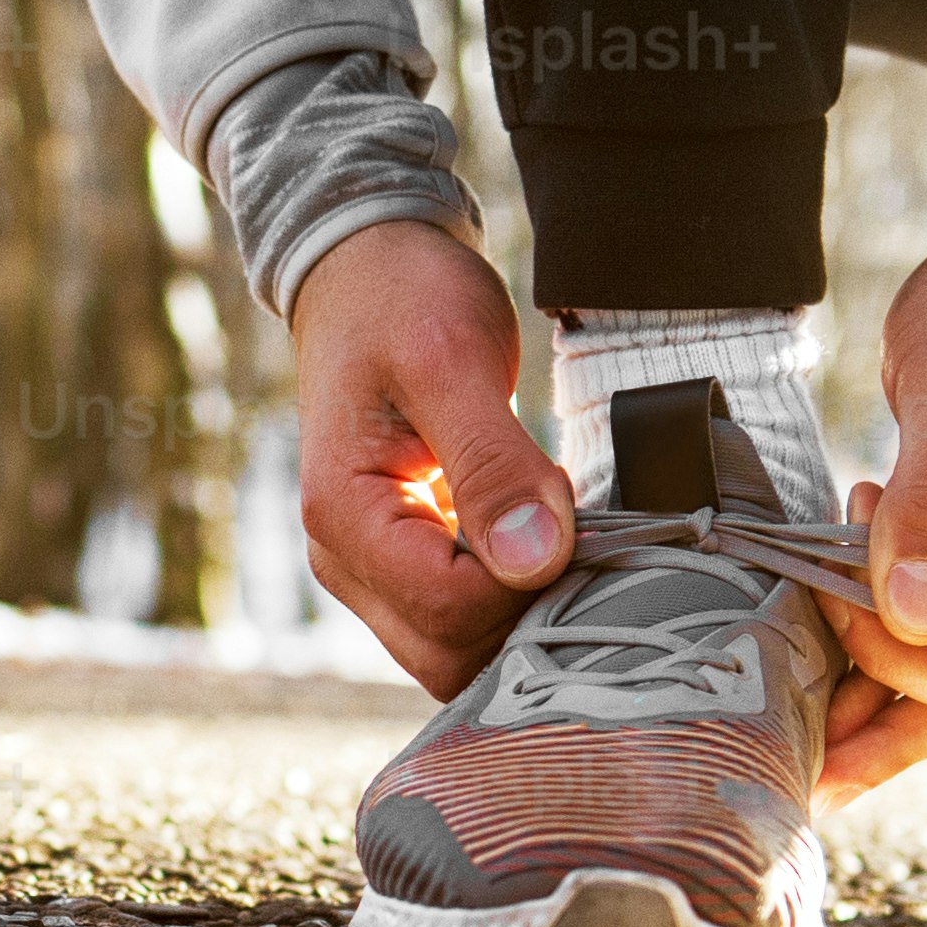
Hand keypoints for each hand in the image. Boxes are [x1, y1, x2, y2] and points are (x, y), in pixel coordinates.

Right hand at [288, 218, 571, 694]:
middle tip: (584, 536)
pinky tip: (549, 544)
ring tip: (570, 537)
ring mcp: (372, 570)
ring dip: (526, 612)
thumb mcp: (450, 361)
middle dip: (528, 612)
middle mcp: (346, 562)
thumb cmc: (404, 300)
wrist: (370, 271)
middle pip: (451, 655)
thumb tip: (535, 560)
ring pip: (460, 653)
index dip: (527, 579)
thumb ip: (492, 462)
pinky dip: (515, 600)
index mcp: (342, 517)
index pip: (450, 608)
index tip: (569, 511)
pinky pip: (465, 622)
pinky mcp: (405, 564)